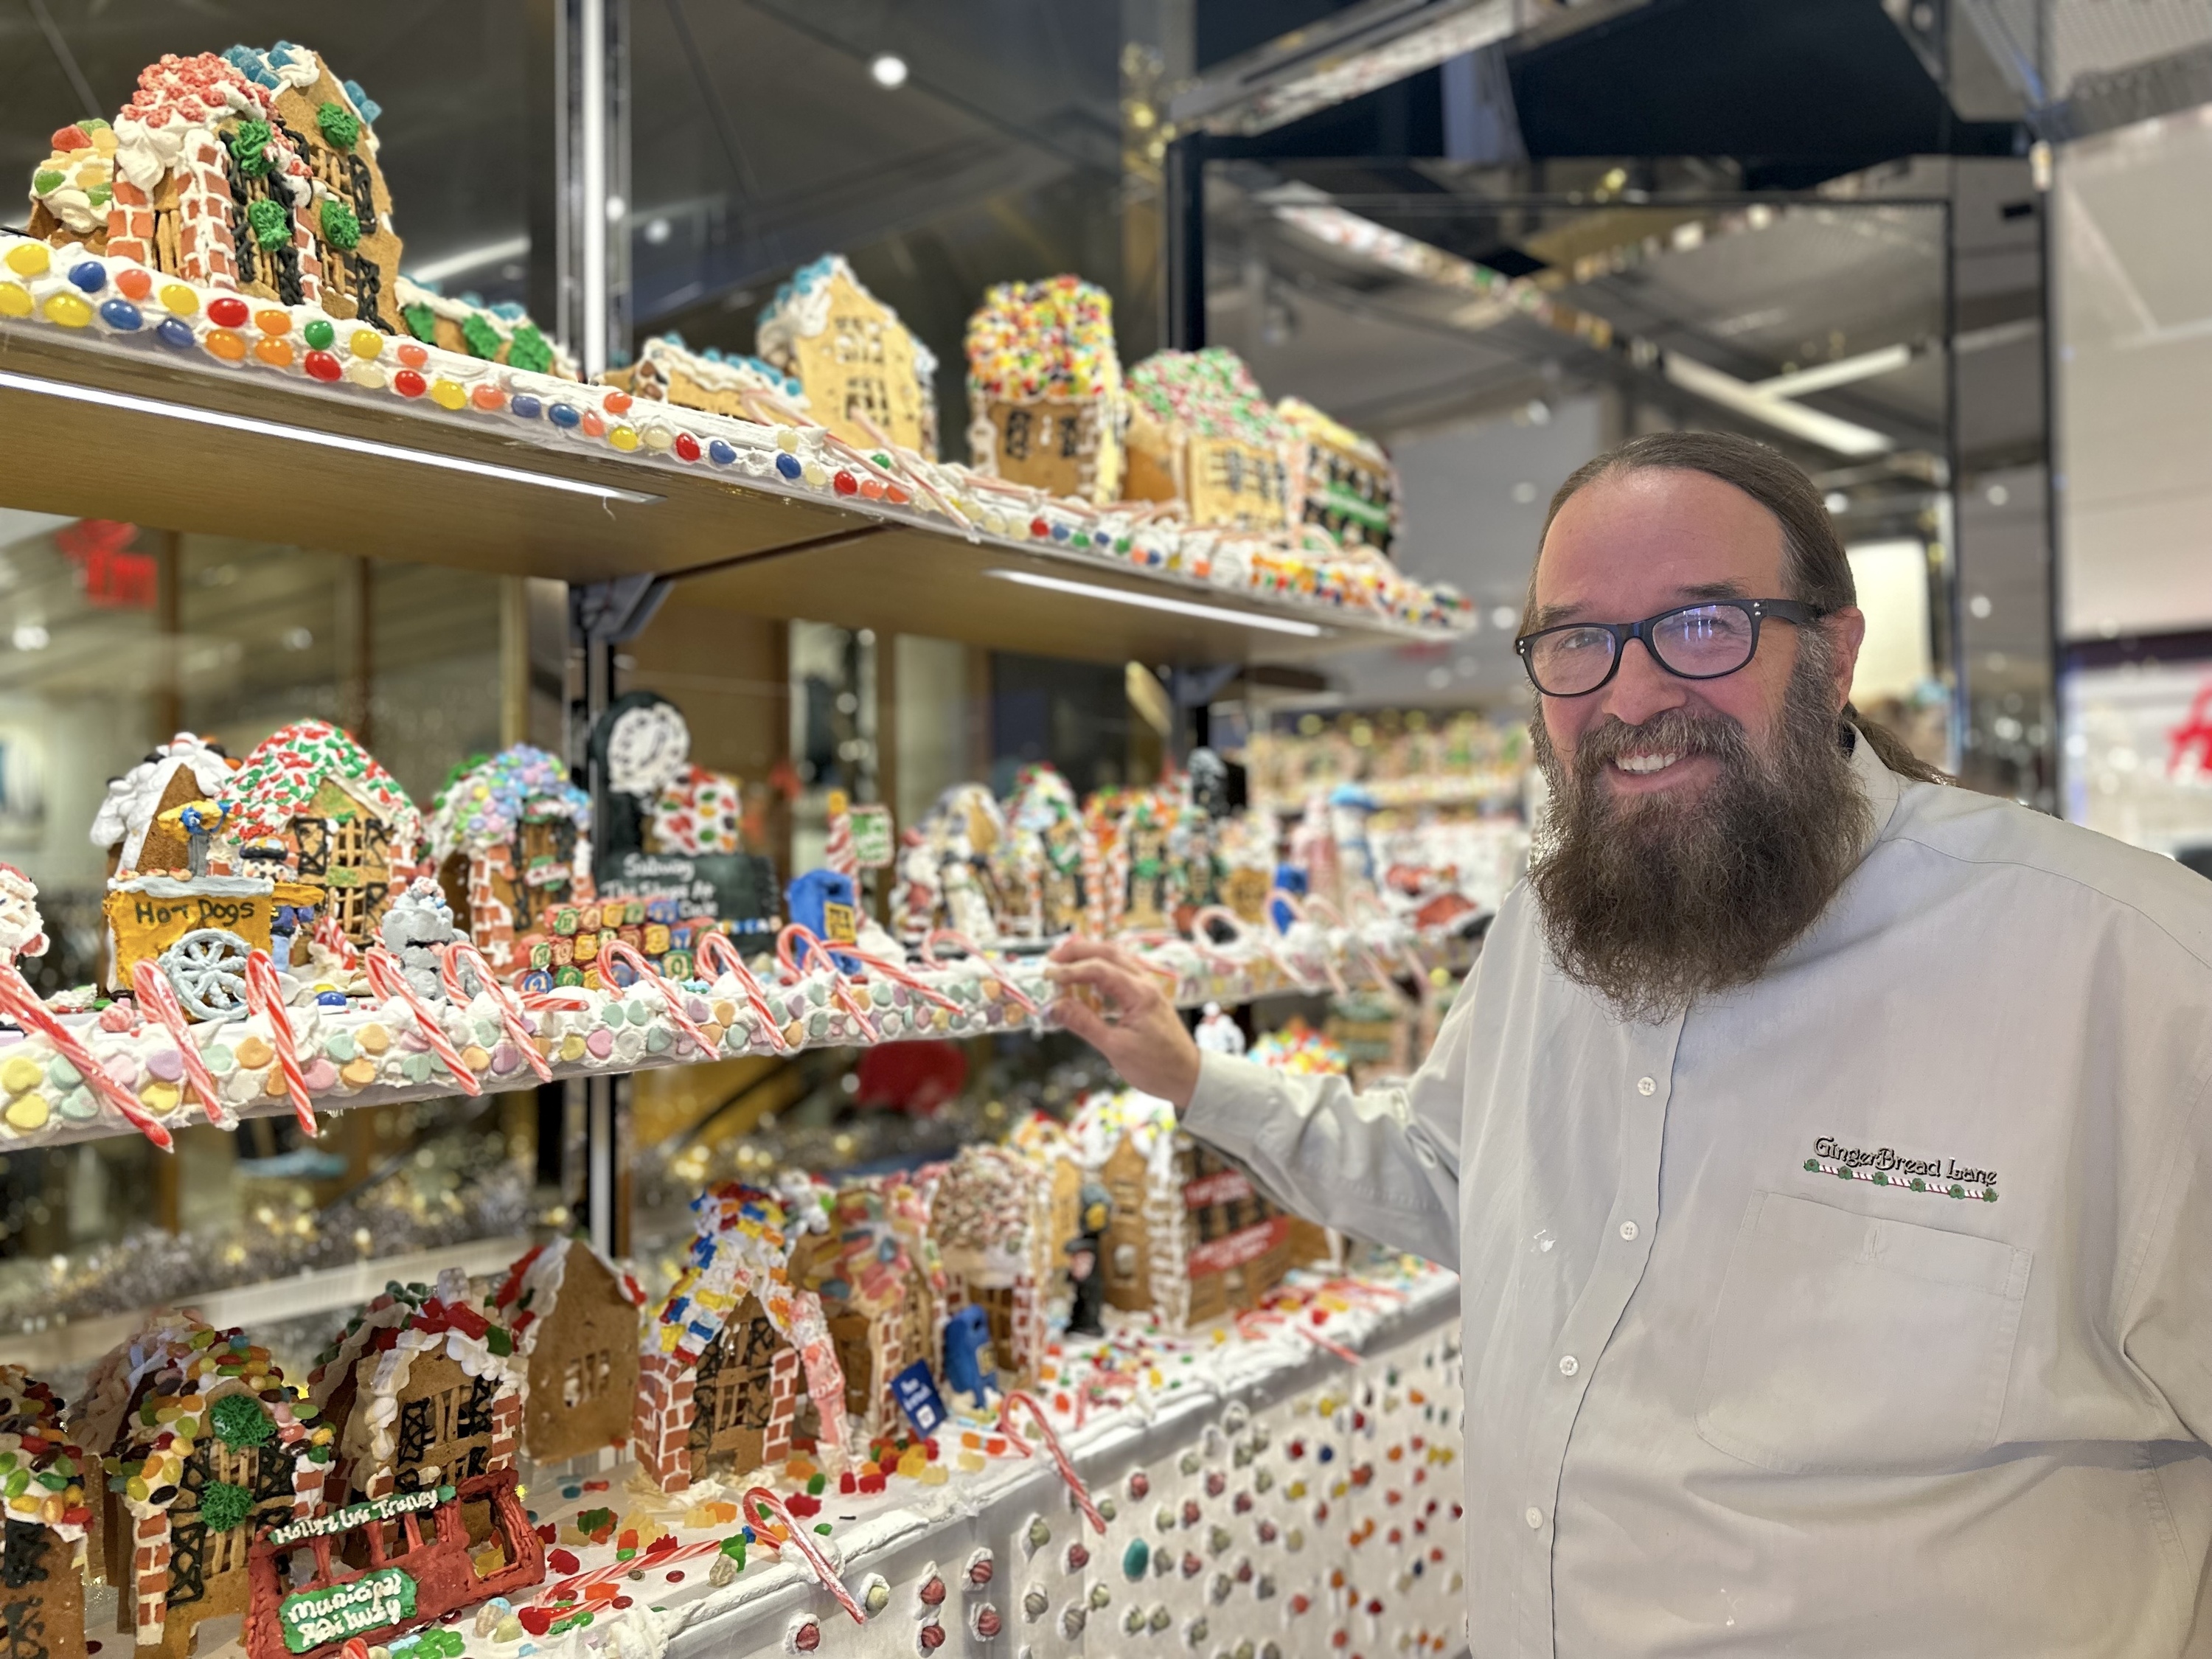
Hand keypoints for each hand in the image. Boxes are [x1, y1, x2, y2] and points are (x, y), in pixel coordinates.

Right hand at [1045, 937, 1203, 1108]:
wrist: (1188, 1077)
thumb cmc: (1157, 1067)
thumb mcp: (1115, 1048)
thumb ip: (1084, 1023)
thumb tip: (1054, 1007)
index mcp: (1140, 993)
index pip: (1100, 969)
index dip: (1070, 970)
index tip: (1047, 976)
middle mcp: (1145, 983)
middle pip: (1108, 952)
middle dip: (1076, 952)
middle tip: (1050, 960)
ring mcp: (1146, 987)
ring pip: (1115, 958)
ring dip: (1088, 958)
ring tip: (1063, 966)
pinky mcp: (1144, 996)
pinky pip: (1119, 973)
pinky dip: (1099, 971)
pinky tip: (1084, 983)